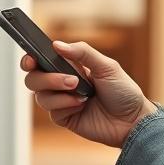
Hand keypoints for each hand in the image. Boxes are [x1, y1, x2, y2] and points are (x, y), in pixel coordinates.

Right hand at [20, 40, 157, 147]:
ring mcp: (62, 101)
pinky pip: (52, 112)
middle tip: (72, 80)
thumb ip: (83, 53)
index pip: (41, 60)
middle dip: (47, 78)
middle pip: (34, 78)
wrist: (133, 120)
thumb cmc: (123, 91)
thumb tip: (57, 44)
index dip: (30, 59)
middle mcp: (62, 83)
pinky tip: (82, 106)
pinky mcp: (65, 118)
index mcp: (70, 66)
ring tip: (82, 94)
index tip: (31, 59)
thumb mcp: (107, 66)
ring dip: (59, 93)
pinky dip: (66, 106)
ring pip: (40, 96)